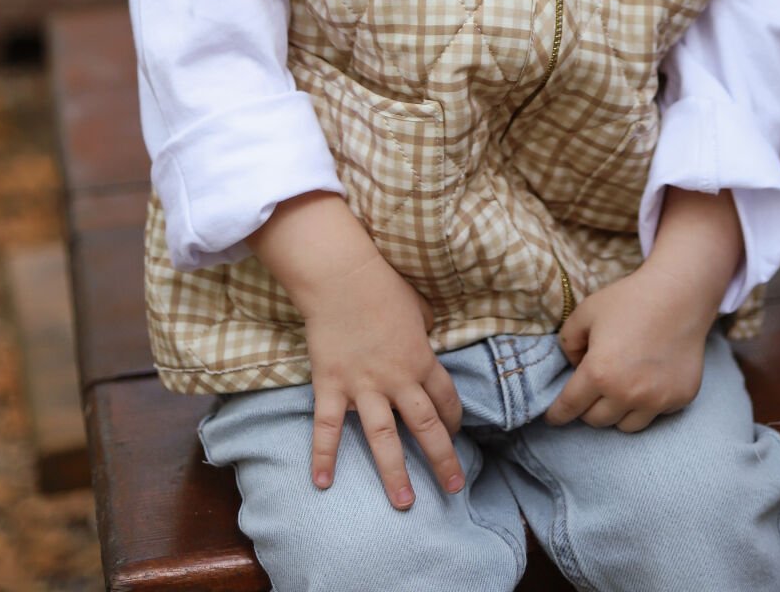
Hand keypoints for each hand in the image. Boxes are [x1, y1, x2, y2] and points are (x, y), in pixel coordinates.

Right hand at [247, 192, 464, 508]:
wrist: (342, 276)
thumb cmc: (383, 285)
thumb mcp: (418, 307)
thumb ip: (424, 330)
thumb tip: (427, 338)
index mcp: (422, 358)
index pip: (445, 399)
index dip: (454, 420)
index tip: (456, 435)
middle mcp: (398, 379)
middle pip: (425, 427)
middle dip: (442, 460)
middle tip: (453, 489)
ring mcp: (364, 386)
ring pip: (383, 438)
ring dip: (394, 473)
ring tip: (404, 504)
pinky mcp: (332, 386)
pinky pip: (329, 427)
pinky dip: (323, 456)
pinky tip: (322, 483)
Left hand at [542, 261, 714, 432]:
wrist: (679, 294)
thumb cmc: (629, 300)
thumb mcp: (586, 311)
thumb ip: (568, 342)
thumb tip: (574, 366)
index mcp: (599, 373)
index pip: (570, 407)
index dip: (557, 415)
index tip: (553, 418)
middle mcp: (627, 393)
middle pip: (596, 420)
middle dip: (588, 407)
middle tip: (593, 388)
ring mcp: (656, 400)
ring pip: (625, 426)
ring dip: (617, 411)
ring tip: (620, 387)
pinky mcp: (679, 399)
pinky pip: (654, 414)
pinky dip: (646, 404)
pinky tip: (649, 379)